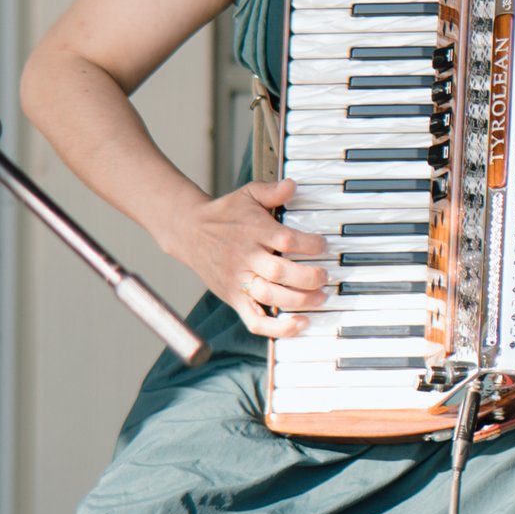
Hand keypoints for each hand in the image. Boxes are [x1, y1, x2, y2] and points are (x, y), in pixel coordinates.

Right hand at [170, 178, 328, 337]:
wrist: (189, 231)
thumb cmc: (224, 215)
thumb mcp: (247, 194)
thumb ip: (271, 191)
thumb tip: (292, 185)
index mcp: (253, 231)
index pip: (286, 240)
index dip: (309, 245)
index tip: (323, 245)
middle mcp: (247, 257)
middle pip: (280, 272)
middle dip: (308, 277)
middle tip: (325, 276)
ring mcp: (239, 281)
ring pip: (270, 296)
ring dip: (299, 301)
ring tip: (319, 298)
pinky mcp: (234, 298)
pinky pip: (255, 320)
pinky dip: (277, 328)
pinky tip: (298, 324)